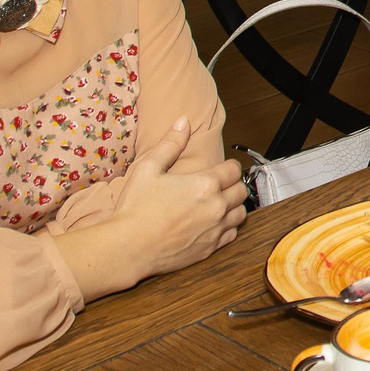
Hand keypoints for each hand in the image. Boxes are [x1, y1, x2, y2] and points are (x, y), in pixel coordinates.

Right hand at [64, 117, 243, 297]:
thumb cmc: (135, 208)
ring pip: (241, 213)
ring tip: (219, 203)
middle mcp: (216, 206)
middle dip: (233, 184)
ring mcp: (215, 229)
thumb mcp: (149, 168)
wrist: (128, 247)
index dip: (228, 166)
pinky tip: (214, 223)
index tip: (221, 168)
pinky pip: (232, 234)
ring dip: (233, 206)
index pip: (234, 169)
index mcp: (205, 184)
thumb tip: (183, 122)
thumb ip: (170, 144)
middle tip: (220, 185)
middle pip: (241, 190)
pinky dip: (228, 227)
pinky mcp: (210, 248)